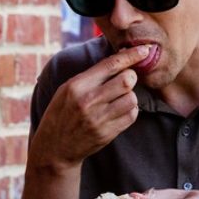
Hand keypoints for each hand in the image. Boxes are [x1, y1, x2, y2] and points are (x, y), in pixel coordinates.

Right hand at [31, 46, 150, 170]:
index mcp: (76, 85)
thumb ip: (90, 76)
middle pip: (126, 80)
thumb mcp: (66, 90)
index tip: (144, 50)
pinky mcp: (107, 133)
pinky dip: (130, 110)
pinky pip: (131, 116)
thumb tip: (119, 59)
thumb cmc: (61, 114)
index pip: (110, 65)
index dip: (131, 55)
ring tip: (120, 98)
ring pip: (131, 98)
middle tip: (126, 80)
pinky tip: (120, 110)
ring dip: (130, 96)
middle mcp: (88, 101)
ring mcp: (98, 119)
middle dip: (130, 77)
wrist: (54, 148)